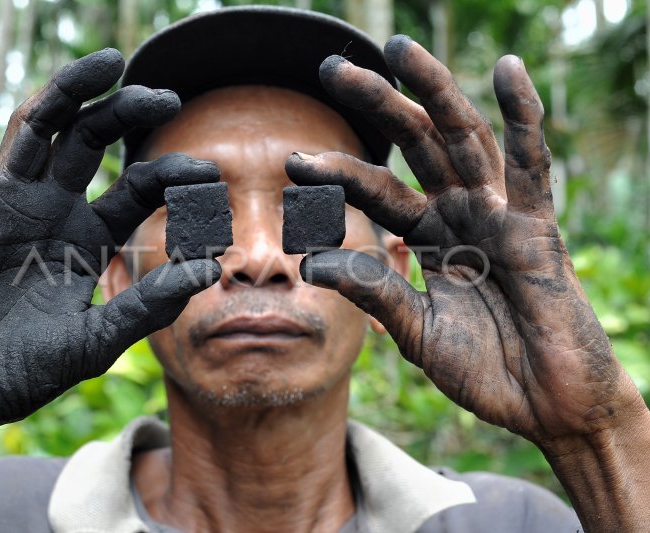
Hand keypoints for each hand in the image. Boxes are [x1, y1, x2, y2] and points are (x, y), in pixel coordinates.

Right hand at [0, 35, 220, 438]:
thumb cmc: (18, 375)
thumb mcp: (92, 343)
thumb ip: (146, 306)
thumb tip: (211, 270)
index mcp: (89, 238)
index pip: (139, 189)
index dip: (172, 177)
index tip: (209, 175)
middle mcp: (50, 210)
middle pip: (92, 141)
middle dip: (127, 114)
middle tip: (167, 97)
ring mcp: (3, 203)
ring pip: (38, 128)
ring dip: (69, 91)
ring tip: (110, 63)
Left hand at [286, 36, 646, 448]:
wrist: (547, 406)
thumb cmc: (484, 371)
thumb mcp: (416, 332)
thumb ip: (374, 293)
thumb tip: (310, 263)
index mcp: (426, 238)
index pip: (375, 192)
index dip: (336, 173)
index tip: (291, 160)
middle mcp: (458, 215)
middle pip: (413, 145)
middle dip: (376, 103)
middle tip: (331, 67)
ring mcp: (498, 215)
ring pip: (462, 139)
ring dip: (433, 91)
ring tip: (400, 48)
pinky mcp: (538, 226)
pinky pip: (531, 164)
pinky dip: (524, 116)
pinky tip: (506, 70)